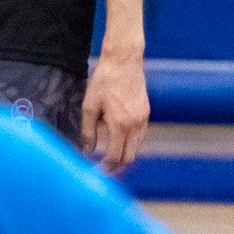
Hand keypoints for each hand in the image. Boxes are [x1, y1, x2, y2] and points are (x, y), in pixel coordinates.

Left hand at [83, 48, 150, 172]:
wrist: (124, 59)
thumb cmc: (105, 80)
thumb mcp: (90, 106)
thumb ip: (88, 131)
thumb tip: (87, 150)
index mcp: (121, 124)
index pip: (115, 156)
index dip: (105, 168)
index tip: (95, 173)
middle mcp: (136, 124)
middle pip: (130, 157)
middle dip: (117, 168)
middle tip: (103, 172)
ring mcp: (143, 118)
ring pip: (137, 148)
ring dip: (125, 156)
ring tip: (110, 160)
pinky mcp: (146, 111)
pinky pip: (140, 136)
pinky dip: (131, 144)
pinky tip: (119, 142)